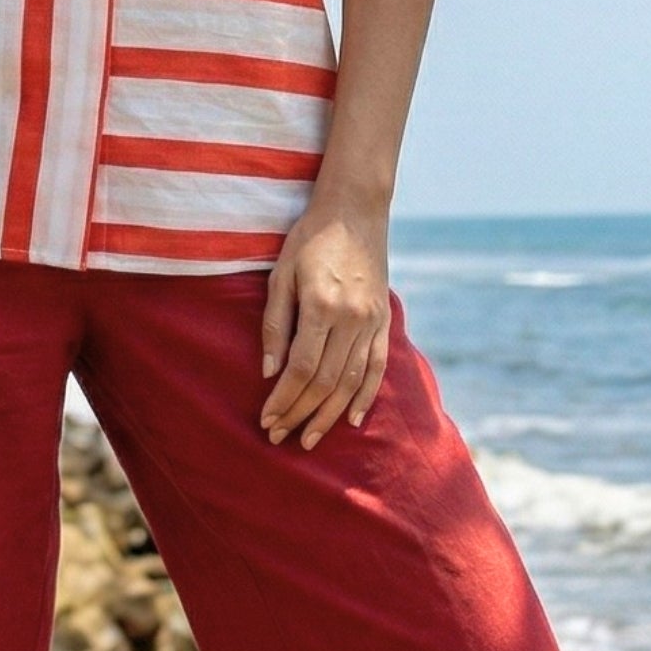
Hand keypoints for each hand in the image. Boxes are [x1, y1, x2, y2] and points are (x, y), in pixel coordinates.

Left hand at [259, 198, 391, 448]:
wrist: (354, 211)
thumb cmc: (309, 240)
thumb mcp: (281, 274)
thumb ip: (275, 324)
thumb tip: (269, 372)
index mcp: (322, 305)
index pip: (301, 368)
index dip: (283, 399)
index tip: (266, 419)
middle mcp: (351, 318)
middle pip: (325, 381)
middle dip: (300, 414)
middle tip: (279, 437)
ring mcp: (372, 321)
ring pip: (352, 381)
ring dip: (329, 415)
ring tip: (309, 439)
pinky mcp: (384, 321)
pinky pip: (377, 367)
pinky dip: (365, 396)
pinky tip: (351, 419)